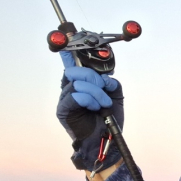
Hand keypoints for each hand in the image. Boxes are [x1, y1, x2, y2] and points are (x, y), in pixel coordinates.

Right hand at [56, 51, 123, 171]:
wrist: (107, 140)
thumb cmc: (109, 119)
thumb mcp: (116, 96)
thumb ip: (111, 83)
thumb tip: (106, 78)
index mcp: (81, 84)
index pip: (72, 65)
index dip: (71, 54)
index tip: (71, 40)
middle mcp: (71, 89)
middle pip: (75, 71)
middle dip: (93, 77)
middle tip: (104, 89)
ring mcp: (65, 99)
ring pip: (77, 84)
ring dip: (96, 93)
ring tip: (104, 105)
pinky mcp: (64, 110)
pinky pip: (74, 96)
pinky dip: (88, 100)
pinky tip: (95, 108)